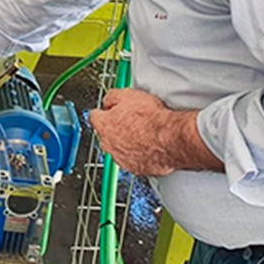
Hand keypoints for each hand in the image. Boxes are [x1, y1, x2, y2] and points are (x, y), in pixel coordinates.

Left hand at [89, 88, 213, 175]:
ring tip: (143, 134)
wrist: (170, 138)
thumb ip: (112, 97)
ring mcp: (120, 158)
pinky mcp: (134, 168)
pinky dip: (138, 154)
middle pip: (106, 134)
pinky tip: (148, 145)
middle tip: (132, 121)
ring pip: (118, 149)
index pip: (94, 116)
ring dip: (126, 142)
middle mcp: (108, 144)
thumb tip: (108, 100)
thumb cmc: (151, 118)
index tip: (110, 111)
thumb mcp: (128, 95)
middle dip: (116, 128)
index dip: (104, 111)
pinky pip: (132, 160)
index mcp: (104, 125)